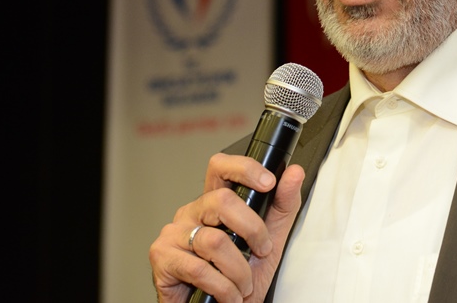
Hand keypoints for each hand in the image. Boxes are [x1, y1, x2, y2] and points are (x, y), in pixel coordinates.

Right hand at [149, 153, 305, 302]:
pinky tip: (229, 295)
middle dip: (253, 229)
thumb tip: (294, 173)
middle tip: (263, 250)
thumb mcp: (271, 238)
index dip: (244, 169)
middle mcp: (191, 212)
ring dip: (239, 270)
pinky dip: (223, 287)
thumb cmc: (240, 275)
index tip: (268, 182)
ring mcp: (173, 233)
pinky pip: (199, 268)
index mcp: (214, 202)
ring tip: (244, 285)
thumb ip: (283, 205)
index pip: (221, 167)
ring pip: (214, 241)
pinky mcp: (162, 258)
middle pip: (222, 200)